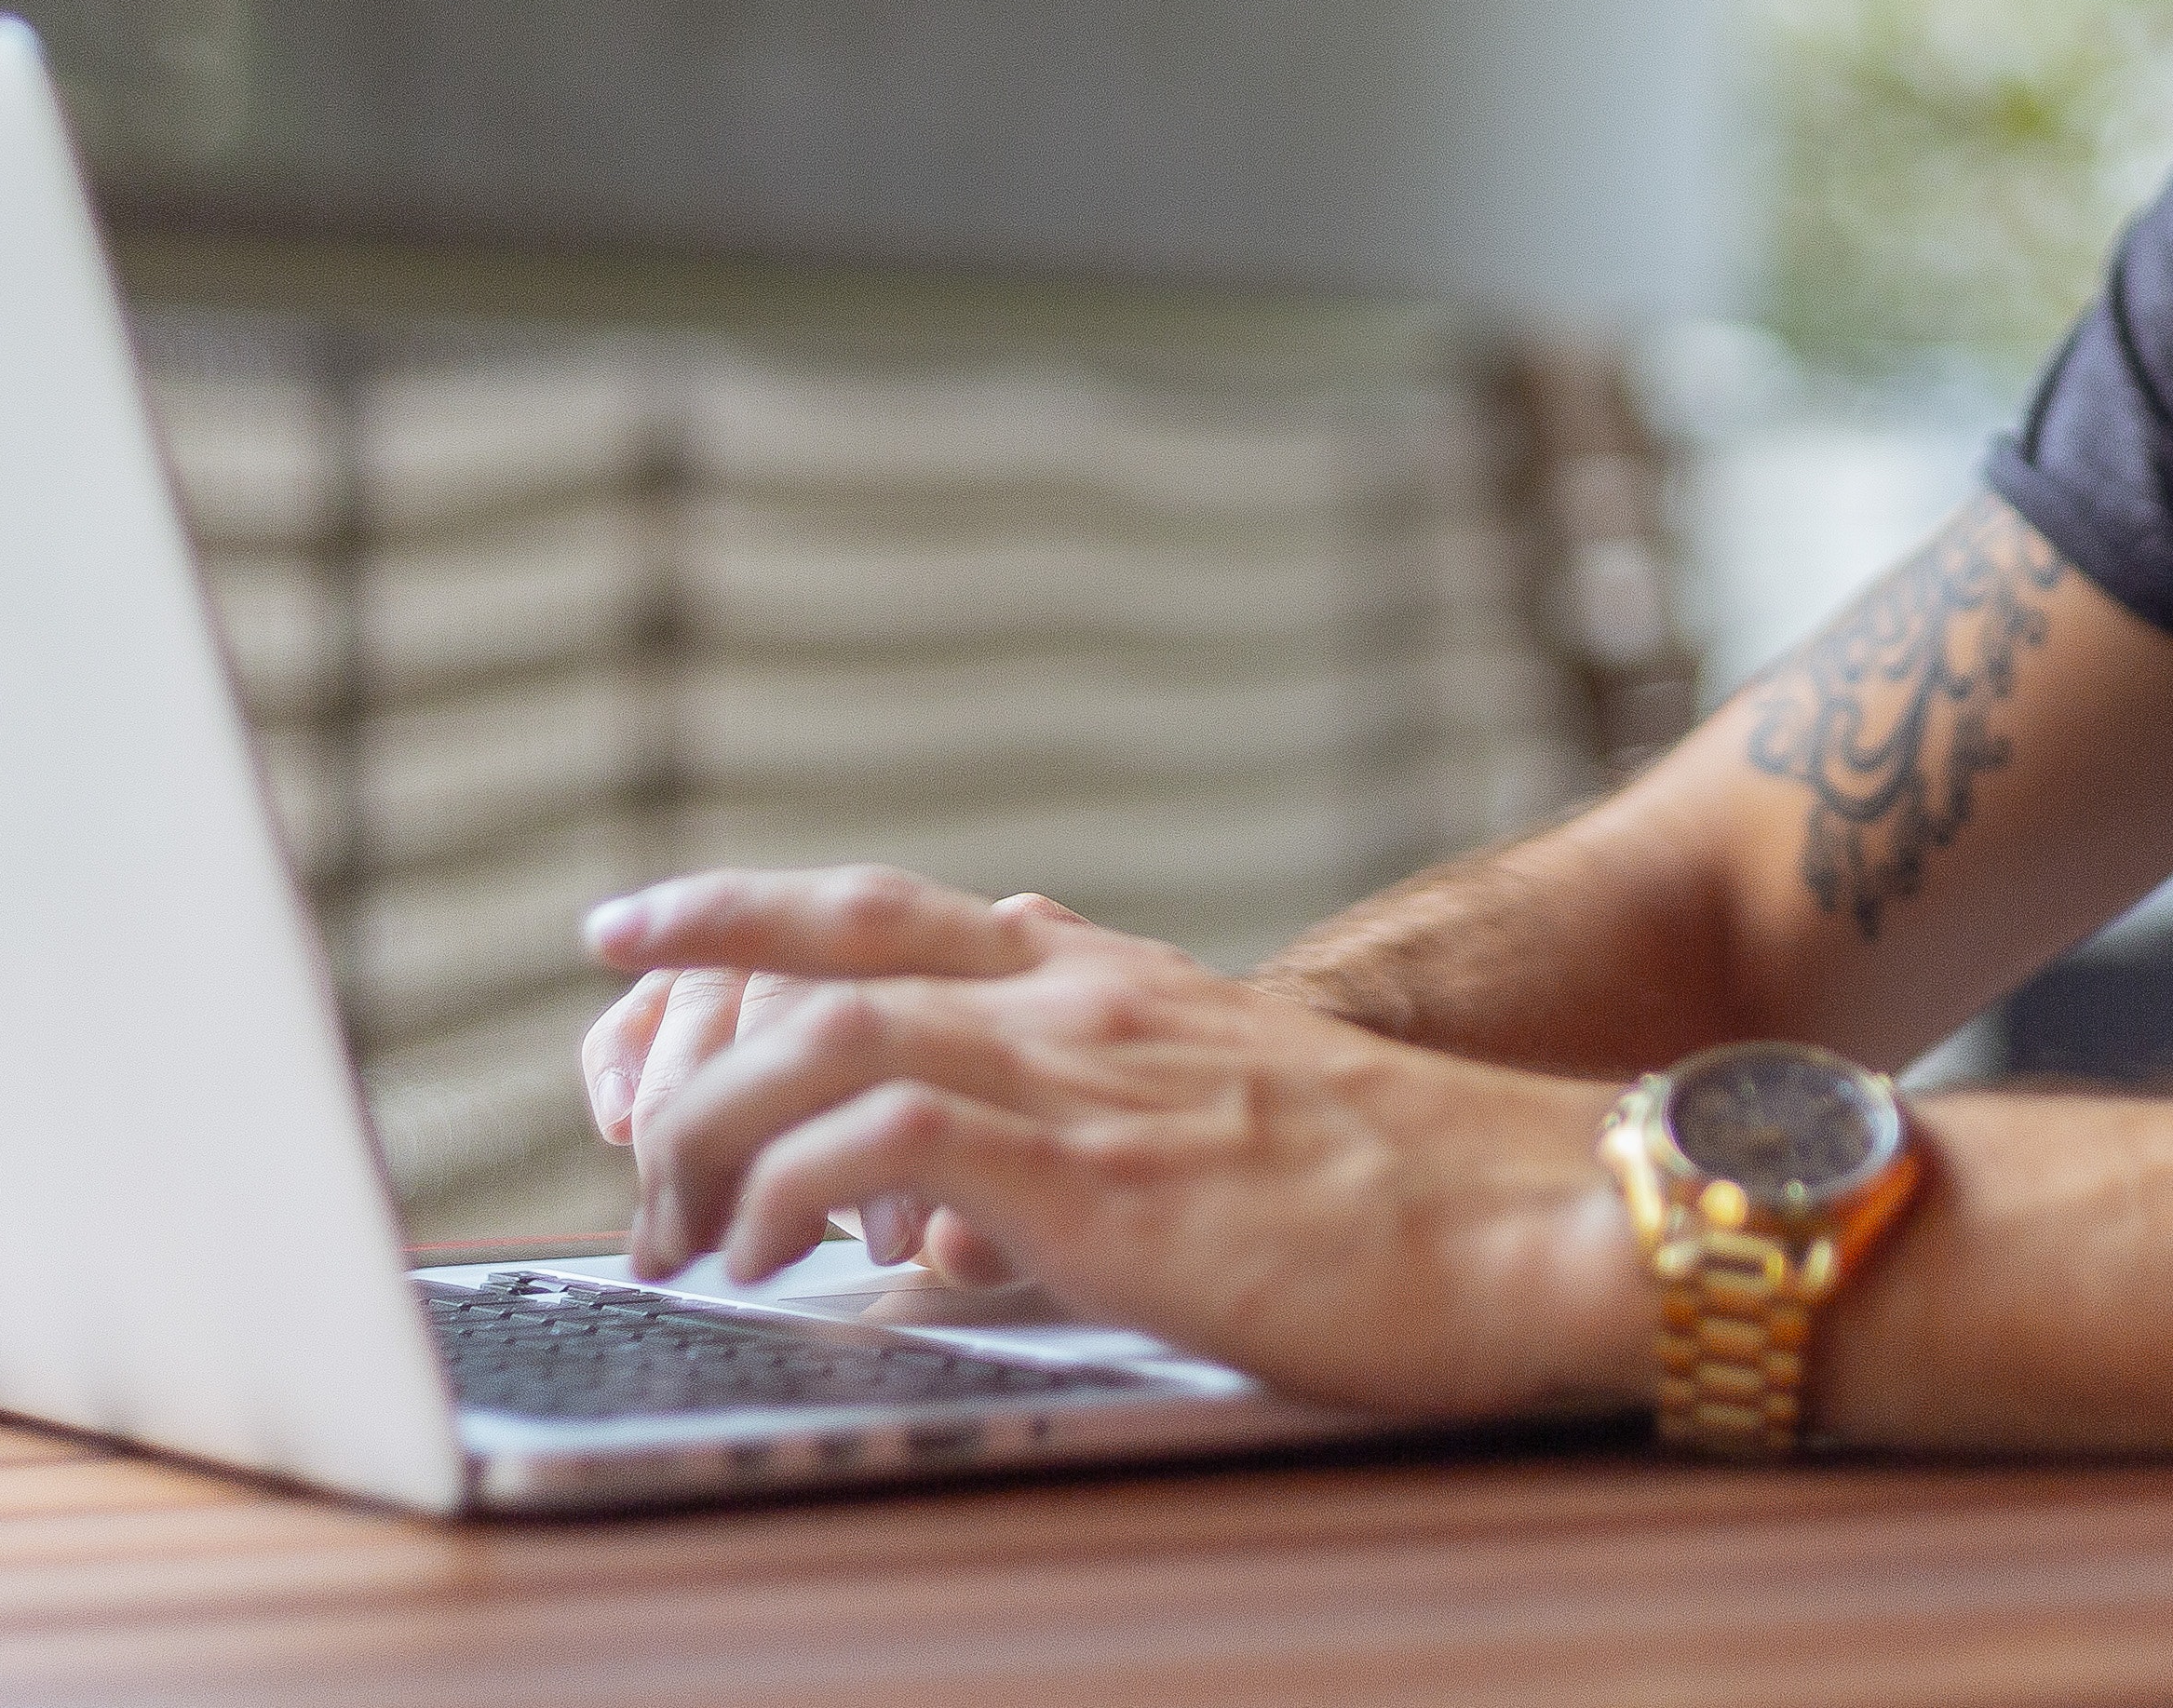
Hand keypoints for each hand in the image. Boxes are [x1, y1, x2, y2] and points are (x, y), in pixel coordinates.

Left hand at [583, 865, 1653, 1417]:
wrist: (1556, 1216)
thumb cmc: (1433, 1209)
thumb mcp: (1251, 1128)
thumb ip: (1129, 1117)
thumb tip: (1010, 1177)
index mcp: (1123, 984)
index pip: (895, 912)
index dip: (747, 911)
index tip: (635, 930)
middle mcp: (1089, 1000)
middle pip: (829, 958)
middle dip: (686, 1024)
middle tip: (617, 1133)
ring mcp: (1090, 1072)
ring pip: (825, 1040)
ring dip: (714, 1131)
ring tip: (672, 1229)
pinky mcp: (1094, 1171)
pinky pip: (879, 1143)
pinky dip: (790, 1191)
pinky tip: (762, 1261)